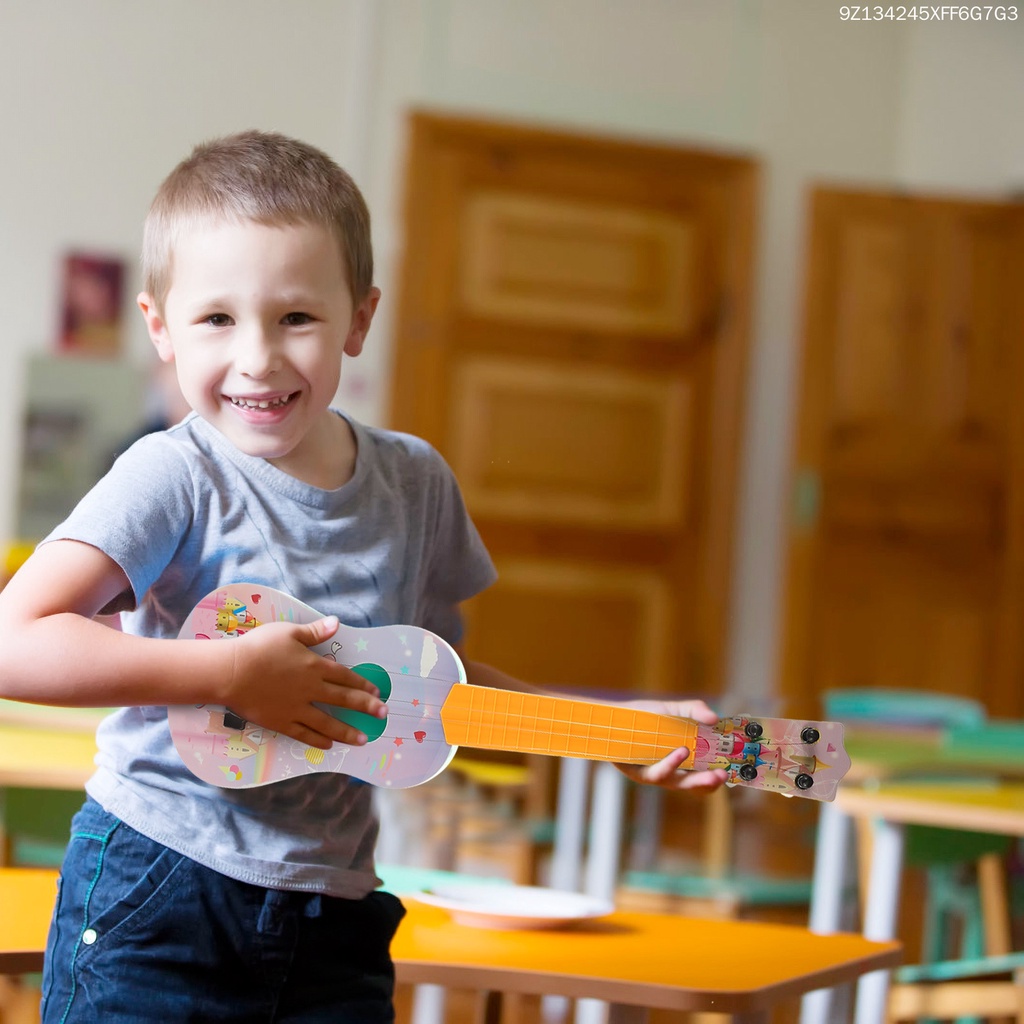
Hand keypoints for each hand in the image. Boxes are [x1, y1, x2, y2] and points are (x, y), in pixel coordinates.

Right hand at [219, 617, 386, 748]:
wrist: (230, 672)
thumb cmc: (258, 647)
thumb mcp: (288, 632)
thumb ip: (315, 631)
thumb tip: (337, 622)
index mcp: (314, 666)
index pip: (345, 676)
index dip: (363, 684)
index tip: (377, 692)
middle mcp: (310, 689)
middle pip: (344, 700)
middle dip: (366, 708)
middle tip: (383, 715)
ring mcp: (296, 708)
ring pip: (328, 723)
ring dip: (347, 731)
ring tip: (362, 739)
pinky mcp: (280, 722)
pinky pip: (303, 734)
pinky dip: (318, 740)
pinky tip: (329, 745)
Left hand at [615, 698, 727, 791]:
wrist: (616, 716)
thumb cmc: (647, 717)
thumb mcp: (674, 711)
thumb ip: (695, 710)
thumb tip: (715, 718)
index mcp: (682, 764)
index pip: (703, 778)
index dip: (716, 779)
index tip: (730, 772)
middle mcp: (670, 773)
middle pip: (693, 786)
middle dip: (708, 783)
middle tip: (722, 775)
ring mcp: (654, 775)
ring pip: (675, 782)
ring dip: (689, 774)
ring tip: (697, 755)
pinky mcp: (638, 773)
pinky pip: (657, 773)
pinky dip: (671, 763)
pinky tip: (681, 751)